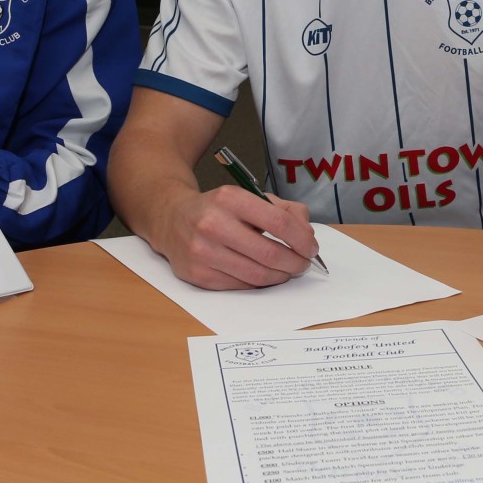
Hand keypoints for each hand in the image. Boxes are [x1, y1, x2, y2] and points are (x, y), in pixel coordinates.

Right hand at [153, 184, 317, 290]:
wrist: (171, 218)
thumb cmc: (218, 209)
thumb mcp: (249, 196)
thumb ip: (284, 210)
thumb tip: (307, 233)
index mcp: (230, 199)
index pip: (278, 222)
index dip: (302, 239)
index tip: (311, 247)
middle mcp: (213, 224)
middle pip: (270, 253)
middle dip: (295, 262)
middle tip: (303, 263)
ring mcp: (202, 252)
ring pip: (257, 275)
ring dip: (280, 276)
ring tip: (287, 270)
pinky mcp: (197, 275)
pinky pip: (240, 286)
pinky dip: (259, 283)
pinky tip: (264, 274)